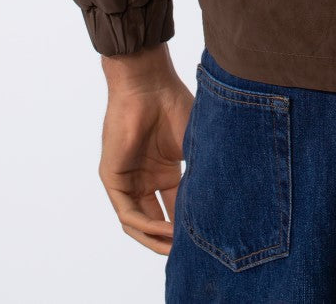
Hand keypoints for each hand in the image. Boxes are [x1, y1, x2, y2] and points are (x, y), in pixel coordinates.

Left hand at [97, 44, 194, 254]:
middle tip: (193, 253)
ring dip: (158, 238)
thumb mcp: (194, 146)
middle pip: (157, 220)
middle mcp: (146, 178)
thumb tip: (223, 203)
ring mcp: (128, 179)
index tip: (209, 238)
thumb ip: (201, 174)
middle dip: (173, 239)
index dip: (190, 225)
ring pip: (140, 223)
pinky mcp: (112, 178)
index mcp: (166, 170)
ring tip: (179, 247)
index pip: (177, 207)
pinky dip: (147, 225)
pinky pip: (128, 213)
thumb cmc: (174, 104)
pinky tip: (167, 229)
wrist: (148, 82)